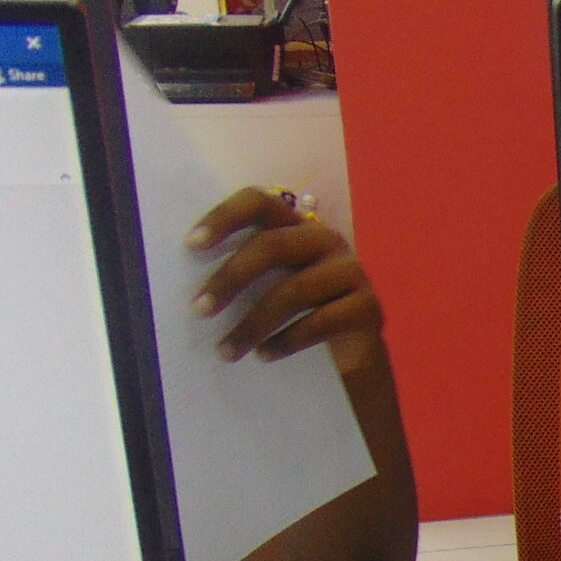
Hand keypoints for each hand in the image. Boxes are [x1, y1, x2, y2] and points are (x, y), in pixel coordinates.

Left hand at [187, 187, 384, 373]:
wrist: (352, 358)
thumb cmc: (298, 318)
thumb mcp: (268, 288)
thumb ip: (244, 275)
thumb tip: (191, 284)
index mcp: (296, 227)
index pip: (259, 202)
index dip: (225, 217)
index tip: (191, 245)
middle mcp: (326, 240)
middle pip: (273, 245)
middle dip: (231, 278)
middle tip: (200, 310)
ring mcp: (352, 271)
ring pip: (294, 291)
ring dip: (252, 324)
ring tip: (226, 351)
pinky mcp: (369, 306)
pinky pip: (321, 321)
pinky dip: (286, 341)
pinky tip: (264, 355)